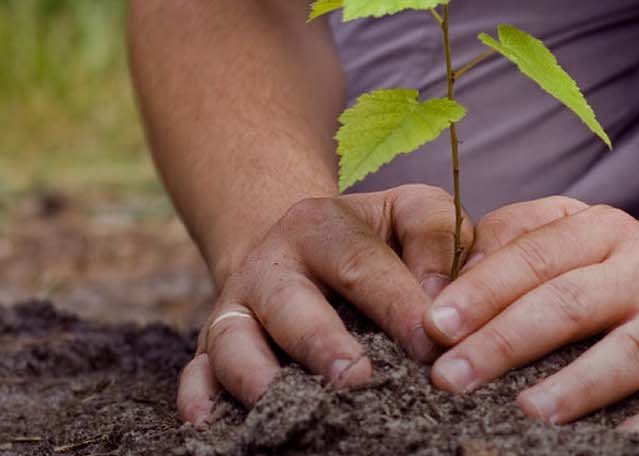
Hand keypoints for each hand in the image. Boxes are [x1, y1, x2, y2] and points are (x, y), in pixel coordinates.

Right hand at [177, 184, 471, 423]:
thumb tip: (444, 305)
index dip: (398, 306)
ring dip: (261, 378)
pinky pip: (195, 373)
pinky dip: (200, 399)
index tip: (432, 345)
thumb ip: (435, 240)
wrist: (298, 245)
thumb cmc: (374, 239)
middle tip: (359, 380)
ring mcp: (235, 307)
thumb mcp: (408, 213)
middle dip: (324, 345)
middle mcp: (271, 264)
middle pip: (291, 304)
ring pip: (234, 342)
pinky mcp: (210, 346)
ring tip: (299, 411)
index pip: (362, 264)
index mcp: (322, 225)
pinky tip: (214, 425)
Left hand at [421, 198, 638, 430]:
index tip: (435, 323)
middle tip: (451, 376)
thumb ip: (524, 240)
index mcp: (605, 232)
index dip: (482, 289)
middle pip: (569, 302)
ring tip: (526, 411)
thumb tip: (450, 270)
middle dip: (505, 340)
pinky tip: (619, 444)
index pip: (536, 256)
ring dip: (575, 385)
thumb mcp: (591, 234)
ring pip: (626, 352)